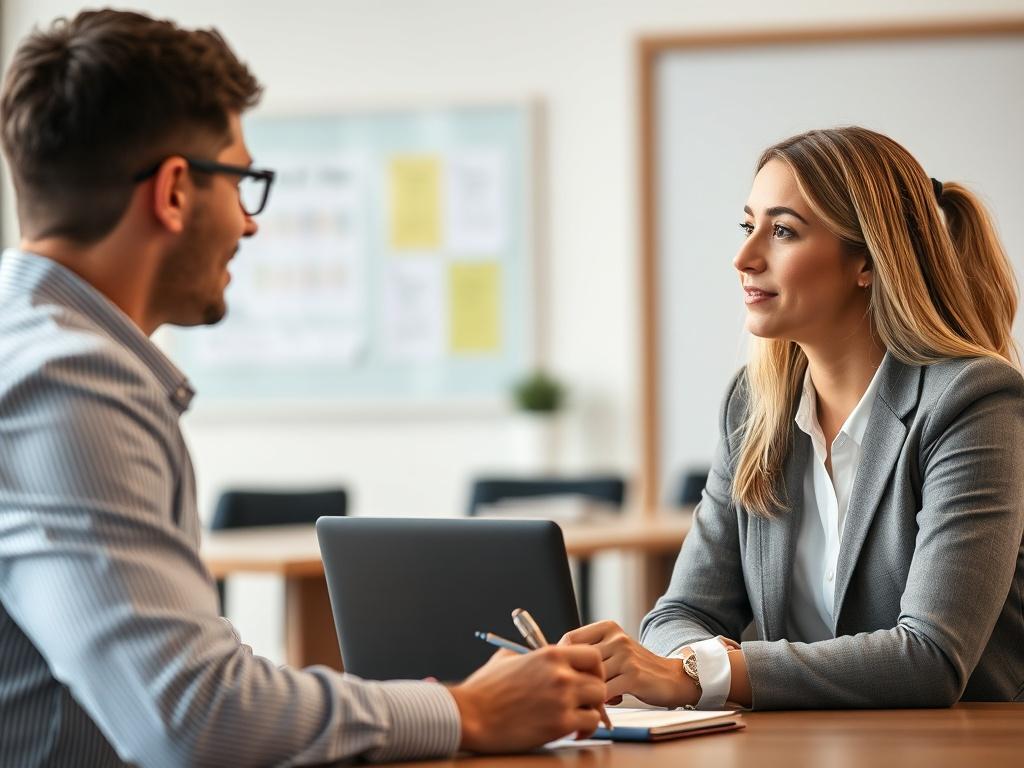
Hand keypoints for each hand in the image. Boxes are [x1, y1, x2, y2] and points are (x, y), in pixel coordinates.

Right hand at [448, 645, 607, 752]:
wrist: (471, 715)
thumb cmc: (484, 690)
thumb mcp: (507, 659)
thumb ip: (529, 655)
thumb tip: (538, 657)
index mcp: (549, 655)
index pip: (591, 655)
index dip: (593, 669)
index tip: (587, 679)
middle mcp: (560, 674)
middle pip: (599, 680)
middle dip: (593, 693)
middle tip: (583, 702)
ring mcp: (562, 699)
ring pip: (598, 703)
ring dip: (591, 711)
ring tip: (578, 718)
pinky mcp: (560, 724)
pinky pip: (590, 724)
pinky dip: (586, 729)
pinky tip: (574, 731)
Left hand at [560, 620, 697, 708]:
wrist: (671, 677)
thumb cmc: (635, 668)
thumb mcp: (613, 651)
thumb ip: (591, 653)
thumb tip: (558, 665)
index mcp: (607, 628)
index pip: (570, 638)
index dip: (561, 658)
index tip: (560, 674)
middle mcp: (616, 638)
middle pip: (579, 660)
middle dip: (573, 680)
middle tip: (570, 694)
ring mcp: (625, 655)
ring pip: (591, 678)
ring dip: (587, 693)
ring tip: (588, 702)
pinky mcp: (633, 675)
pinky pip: (605, 692)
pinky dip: (599, 703)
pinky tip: (602, 708)